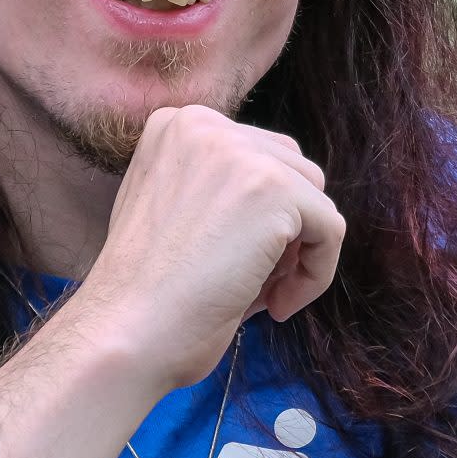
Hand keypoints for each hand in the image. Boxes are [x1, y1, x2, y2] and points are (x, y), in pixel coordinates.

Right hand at [66, 106, 344, 392]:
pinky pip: (331, 230)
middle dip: (285, 229)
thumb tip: (294, 207)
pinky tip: (275, 306)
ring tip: (261, 293)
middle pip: (292, 169)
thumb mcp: (172, 211)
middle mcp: (205, 125)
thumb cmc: (145, 294)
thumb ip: (219, 190)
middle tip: (253, 281)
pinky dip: (317, 275)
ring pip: (315, 199)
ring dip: (299, 252)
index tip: (233, 260)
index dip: (260, 216)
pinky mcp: (274, 189)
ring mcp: (239, 152)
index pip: (257, 154)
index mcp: (175, 126)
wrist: (125, 332)